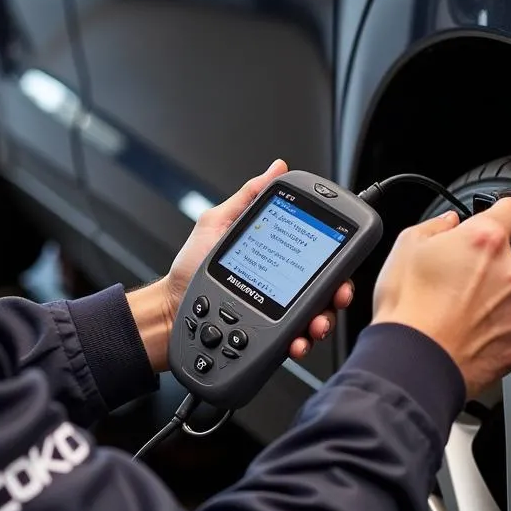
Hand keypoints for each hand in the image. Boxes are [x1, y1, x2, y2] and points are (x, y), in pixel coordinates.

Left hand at [163, 159, 353, 360]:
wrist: (171, 306)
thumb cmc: (190, 266)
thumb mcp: (218, 223)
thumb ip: (248, 197)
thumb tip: (276, 168)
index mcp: (276, 256)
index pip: (316, 255)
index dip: (336, 258)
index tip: (340, 261)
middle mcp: (282, 284)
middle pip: (325, 288)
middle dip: (338, 293)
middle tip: (335, 296)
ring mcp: (276, 312)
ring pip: (316, 318)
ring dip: (323, 321)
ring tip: (313, 325)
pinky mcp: (267, 335)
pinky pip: (293, 339)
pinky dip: (301, 342)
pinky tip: (296, 341)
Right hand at [371, 198, 510, 398]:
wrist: (412, 362)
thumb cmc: (407, 308)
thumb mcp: (406, 247)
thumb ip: (435, 226)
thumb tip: (448, 224)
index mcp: (486, 240)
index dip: (501, 214)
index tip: (493, 222)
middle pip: (508, 259)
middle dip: (485, 266)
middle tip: (452, 279)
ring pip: (508, 296)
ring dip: (488, 299)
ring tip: (452, 311)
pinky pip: (506, 329)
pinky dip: (488, 330)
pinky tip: (460, 332)